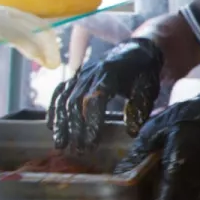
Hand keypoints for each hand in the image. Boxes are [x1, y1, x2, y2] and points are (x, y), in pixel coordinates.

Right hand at [48, 38, 163, 150]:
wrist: (135, 49)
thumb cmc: (143, 71)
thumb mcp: (148, 87)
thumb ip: (140, 106)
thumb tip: (132, 131)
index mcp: (110, 73)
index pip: (95, 99)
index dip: (91, 122)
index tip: (91, 142)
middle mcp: (91, 73)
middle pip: (76, 102)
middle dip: (75, 129)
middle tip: (78, 150)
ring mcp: (80, 74)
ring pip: (64, 99)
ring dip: (61, 123)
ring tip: (61, 144)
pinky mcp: (75, 77)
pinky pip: (59, 93)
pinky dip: (53, 109)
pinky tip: (51, 126)